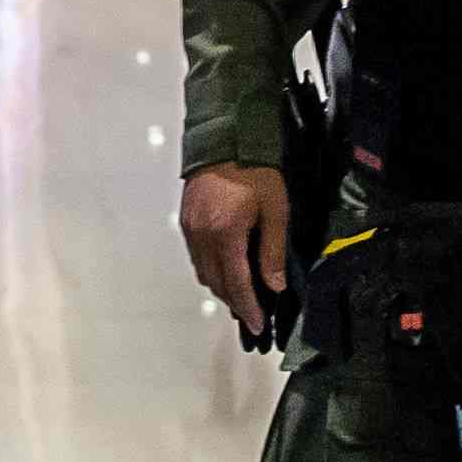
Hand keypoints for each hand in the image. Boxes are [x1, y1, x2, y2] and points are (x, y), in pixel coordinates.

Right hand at [180, 164, 293, 335]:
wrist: (226, 138)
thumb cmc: (255, 170)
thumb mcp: (275, 210)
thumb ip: (272, 251)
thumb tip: (273, 286)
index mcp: (224, 234)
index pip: (236, 283)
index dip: (248, 307)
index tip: (257, 324)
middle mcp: (202, 235)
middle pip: (216, 282)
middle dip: (234, 301)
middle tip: (253, 312)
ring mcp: (191, 228)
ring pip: (203, 271)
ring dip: (222, 286)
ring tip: (242, 293)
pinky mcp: (187, 220)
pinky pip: (197, 256)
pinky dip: (212, 268)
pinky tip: (227, 267)